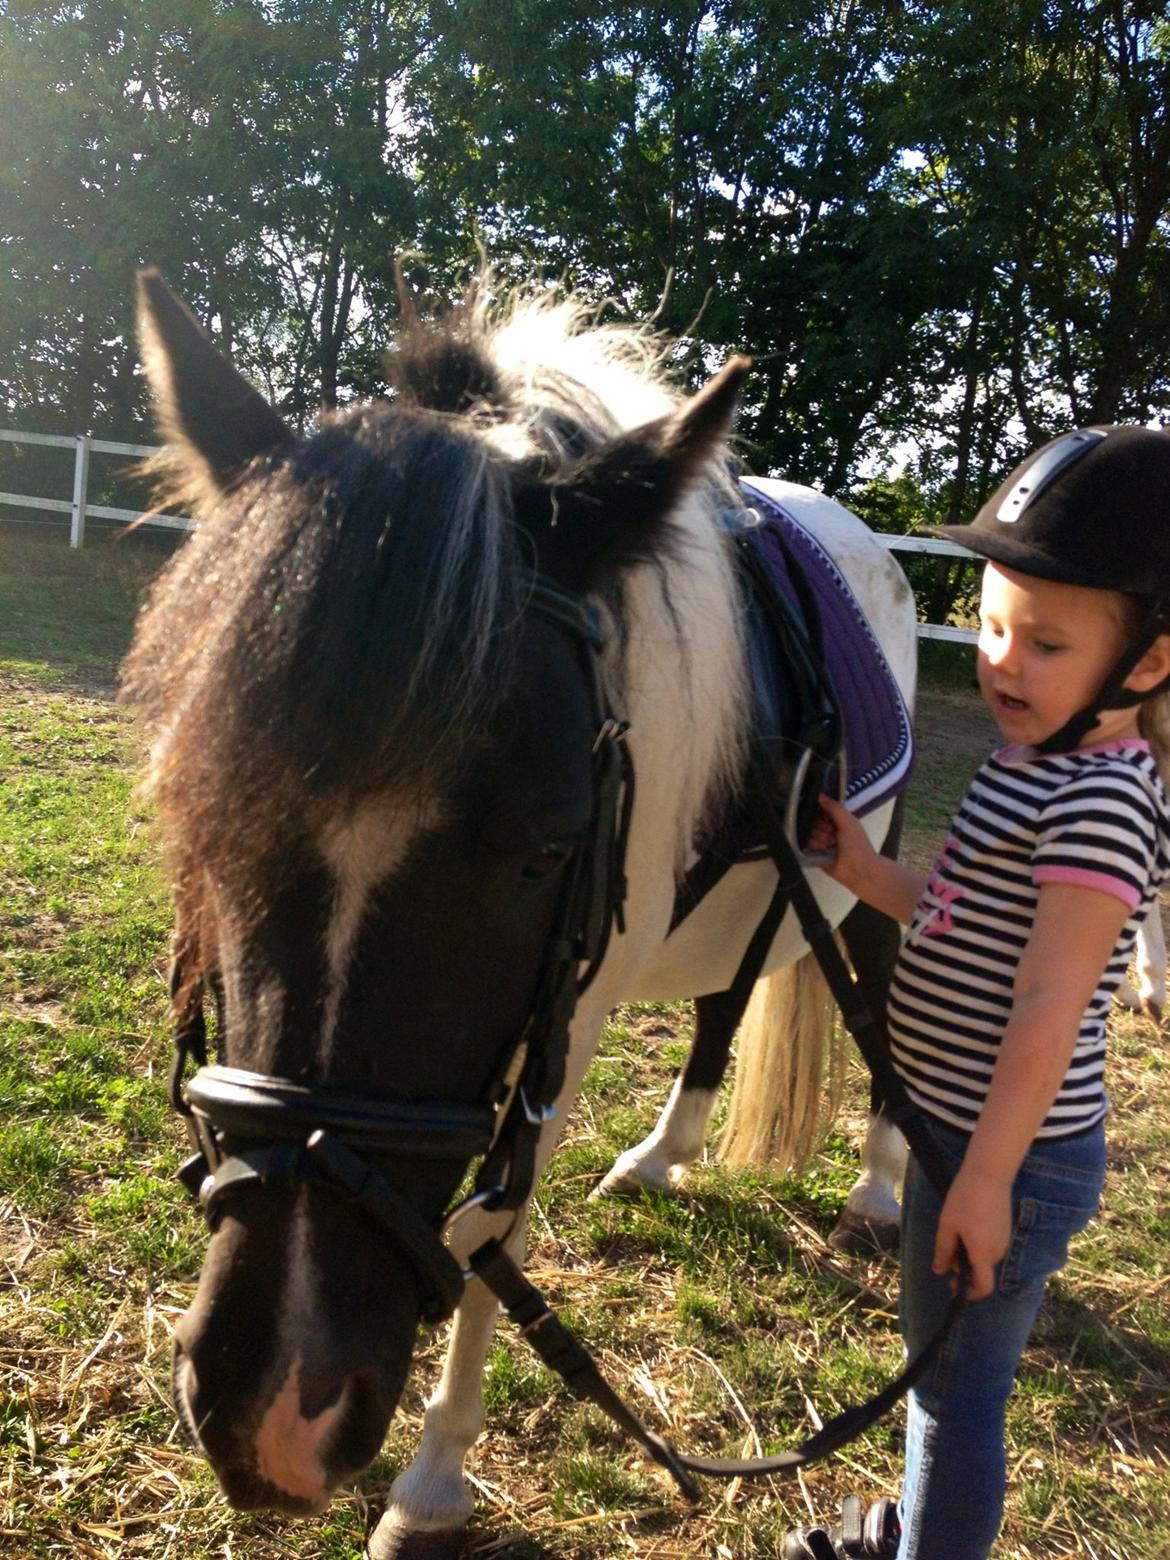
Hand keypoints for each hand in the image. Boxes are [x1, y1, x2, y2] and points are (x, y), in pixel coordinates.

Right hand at [807, 795, 877, 891]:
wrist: (859, 869)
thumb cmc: (857, 845)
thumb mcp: (848, 822)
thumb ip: (834, 808)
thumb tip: (820, 796)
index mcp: (837, 821)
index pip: (820, 811)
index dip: (821, 814)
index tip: (827, 819)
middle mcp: (827, 831)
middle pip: (812, 822)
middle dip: (821, 828)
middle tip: (832, 835)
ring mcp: (820, 843)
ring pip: (808, 833)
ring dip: (819, 838)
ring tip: (830, 845)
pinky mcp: (814, 855)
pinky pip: (805, 845)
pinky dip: (814, 846)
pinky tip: (823, 850)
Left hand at [933, 1164, 1013, 1300]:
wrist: (989, 1173)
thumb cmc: (965, 1199)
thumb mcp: (948, 1225)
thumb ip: (943, 1251)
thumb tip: (939, 1271)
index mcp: (984, 1254)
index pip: (983, 1287)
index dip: (970, 1293)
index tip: (954, 1285)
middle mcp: (998, 1252)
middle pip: (982, 1271)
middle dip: (964, 1267)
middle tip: (947, 1248)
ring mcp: (1005, 1240)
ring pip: (985, 1257)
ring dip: (970, 1254)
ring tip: (955, 1231)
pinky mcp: (1006, 1229)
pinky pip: (991, 1245)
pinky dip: (978, 1244)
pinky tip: (967, 1224)